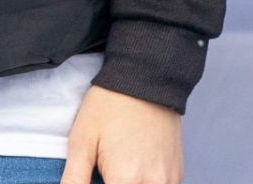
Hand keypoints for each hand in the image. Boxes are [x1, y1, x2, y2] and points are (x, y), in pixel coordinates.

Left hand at [61, 85, 182, 183]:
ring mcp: (169, 181)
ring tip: (119, 166)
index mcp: (125, 180)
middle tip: (106, 169)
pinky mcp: (178, 173)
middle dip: (116, 183)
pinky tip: (136, 166)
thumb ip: (75, 178)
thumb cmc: (108, 106)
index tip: (99, 177)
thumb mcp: (82, 138)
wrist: (144, 79)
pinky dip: (148, 183)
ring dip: (130, 183)